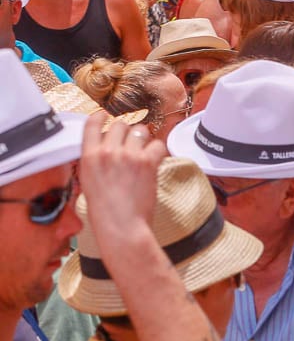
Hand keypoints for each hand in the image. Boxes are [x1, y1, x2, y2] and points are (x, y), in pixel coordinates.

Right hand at [77, 116, 167, 256]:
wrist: (121, 225)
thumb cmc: (104, 210)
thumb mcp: (87, 181)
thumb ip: (93, 161)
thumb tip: (101, 150)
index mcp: (88, 156)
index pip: (92, 124)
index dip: (101, 116)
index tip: (105, 115)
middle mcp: (108, 152)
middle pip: (120, 125)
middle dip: (126, 132)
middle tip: (131, 143)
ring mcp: (128, 155)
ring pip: (140, 131)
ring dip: (143, 139)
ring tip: (143, 152)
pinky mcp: (147, 162)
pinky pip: (158, 144)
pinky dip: (158, 150)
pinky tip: (155, 160)